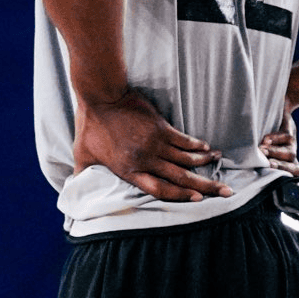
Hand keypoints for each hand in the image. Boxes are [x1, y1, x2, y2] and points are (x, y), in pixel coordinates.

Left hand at [73, 89, 229, 201]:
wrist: (101, 97)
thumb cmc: (89, 126)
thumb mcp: (81, 154)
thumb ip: (82, 173)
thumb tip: (73, 186)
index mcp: (129, 170)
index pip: (160, 189)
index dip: (180, 196)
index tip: (198, 199)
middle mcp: (146, 160)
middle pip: (181, 178)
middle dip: (206, 187)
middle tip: (225, 192)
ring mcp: (155, 143)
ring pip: (187, 159)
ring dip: (205, 164)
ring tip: (219, 165)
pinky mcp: (160, 127)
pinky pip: (184, 140)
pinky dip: (197, 145)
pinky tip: (207, 148)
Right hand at [261, 106, 298, 178]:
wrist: (269, 118)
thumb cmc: (258, 147)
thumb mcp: (257, 161)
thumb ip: (257, 171)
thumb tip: (248, 184)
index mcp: (287, 171)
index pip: (296, 182)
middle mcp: (292, 161)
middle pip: (297, 170)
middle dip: (283, 168)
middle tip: (269, 165)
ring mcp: (292, 147)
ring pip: (290, 154)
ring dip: (275, 152)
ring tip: (262, 150)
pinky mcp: (290, 132)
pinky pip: (287, 137)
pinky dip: (276, 139)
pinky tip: (265, 140)